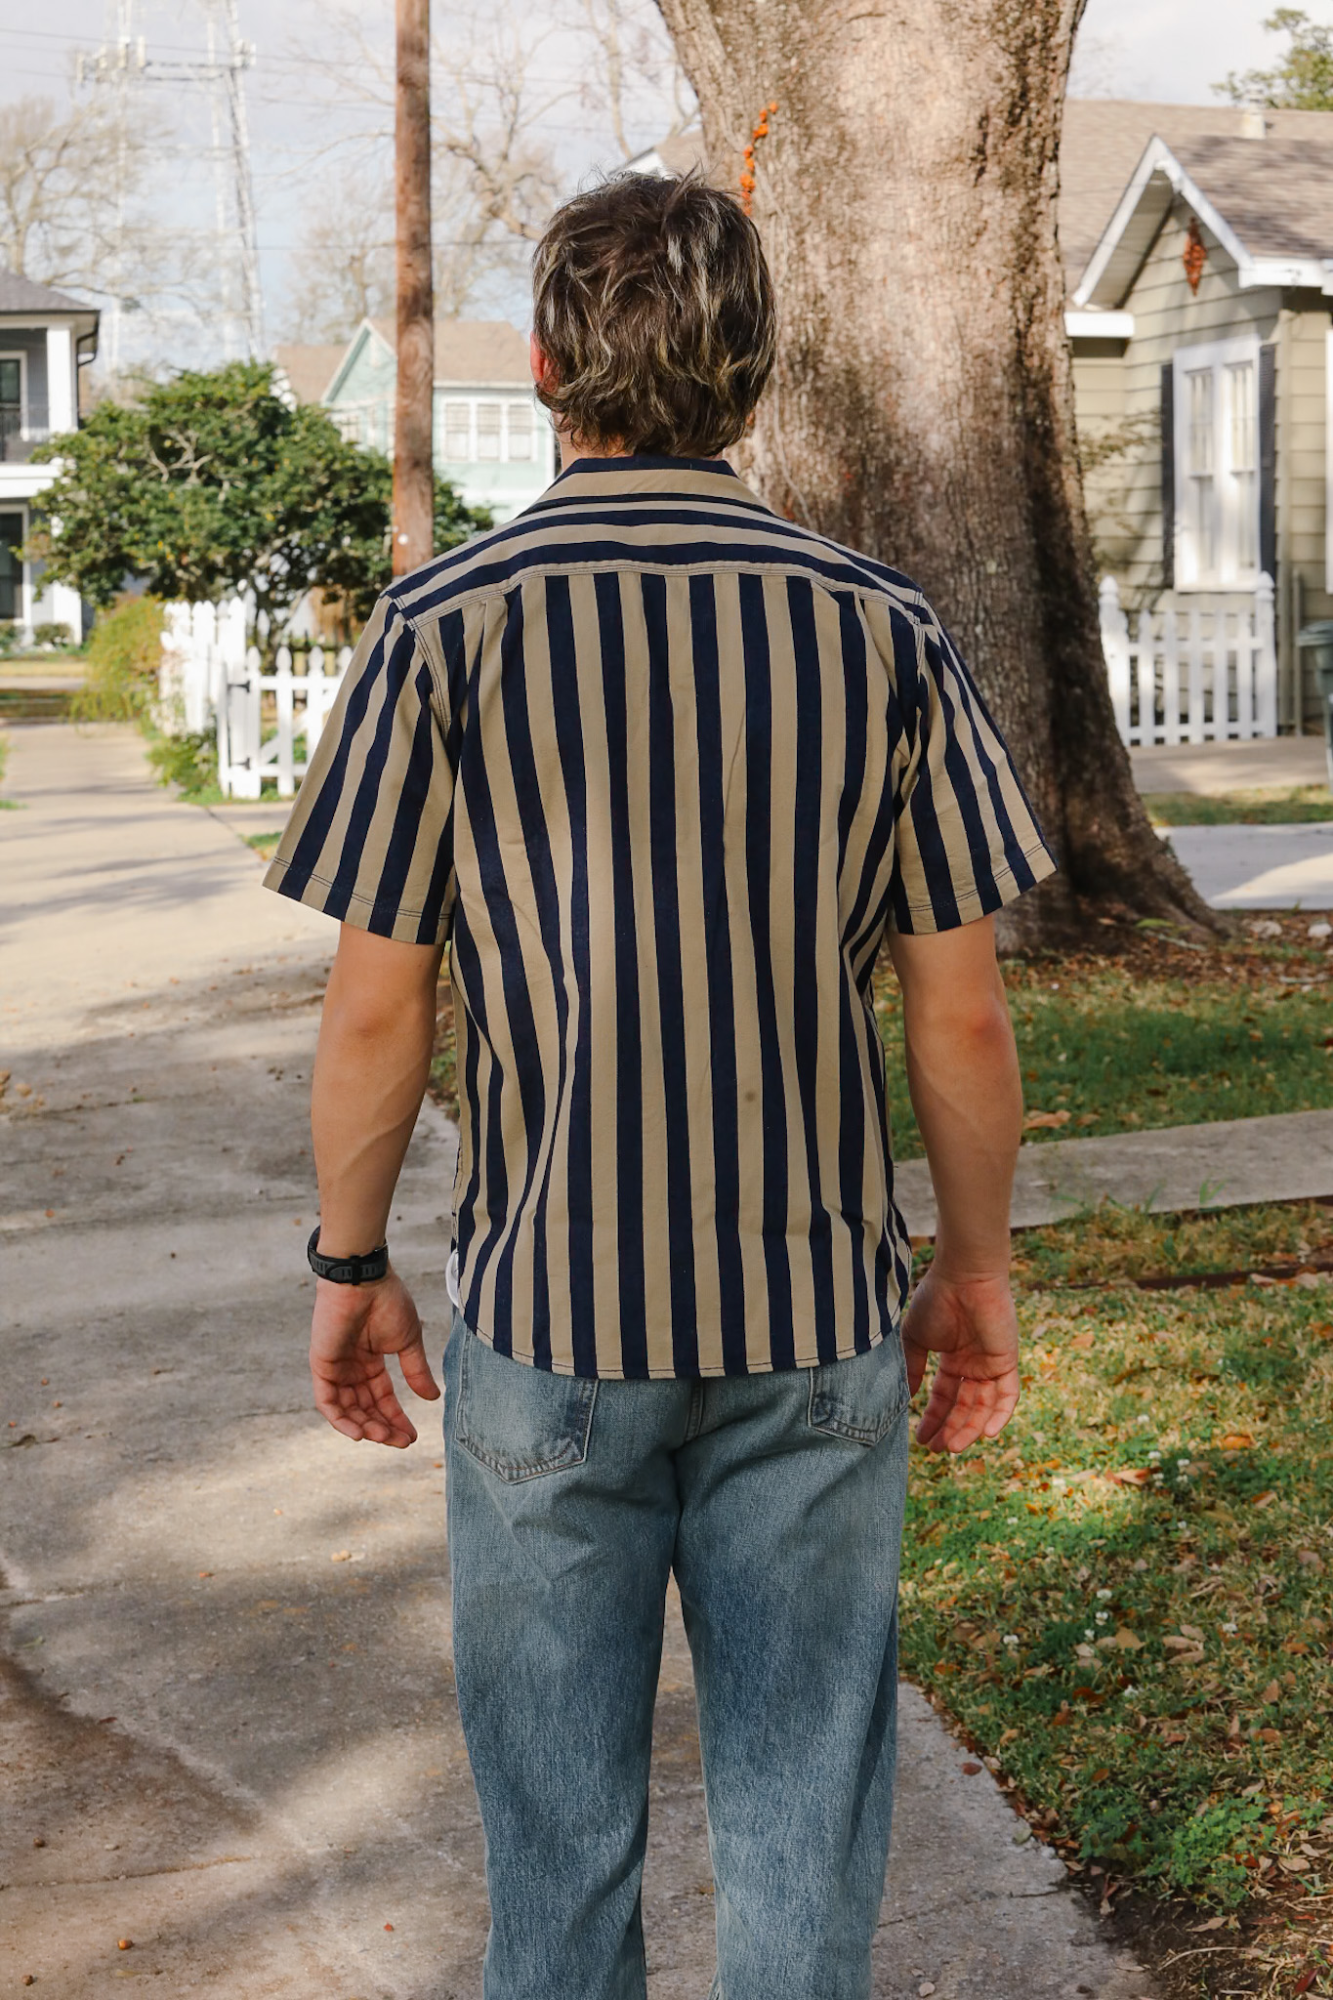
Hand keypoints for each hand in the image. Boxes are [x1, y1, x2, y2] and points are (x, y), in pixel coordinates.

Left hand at [309, 1268, 440, 1447]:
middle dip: (383, 1427)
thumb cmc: (388, 1302)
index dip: (396, 1418)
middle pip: (365, 1408)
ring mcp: (335, 1368)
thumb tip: (433, 1398)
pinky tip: (359, 1432)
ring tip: (384, 1437)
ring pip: (347, 1410)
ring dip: (365, 1427)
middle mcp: (351, 1368)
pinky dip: (341, 1420)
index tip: (412, 1437)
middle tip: (400, 1442)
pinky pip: (327, 1402)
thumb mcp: (408, 1342)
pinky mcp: (321, 1366)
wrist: (364, 1281)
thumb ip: (416, 1371)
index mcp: (371, 1361)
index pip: (382, 1398)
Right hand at [901, 1263, 1018, 1453]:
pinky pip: (1008, 1395)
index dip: (933, 1419)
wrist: (962, 1276)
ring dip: (970, 1428)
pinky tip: (985, 1434)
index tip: (920, 1439)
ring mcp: (991, 1364)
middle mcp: (973, 1365)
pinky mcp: (1007, 1360)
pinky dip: (1000, 1415)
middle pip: (964, 1407)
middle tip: (936, 1450)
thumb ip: (912, 1368)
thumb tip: (905, 1398)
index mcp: (953, 1359)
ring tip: (953, 1447)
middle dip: (950, 1429)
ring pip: (984, 1407)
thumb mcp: (915, 1338)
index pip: (944, 1397)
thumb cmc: (936, 1300)